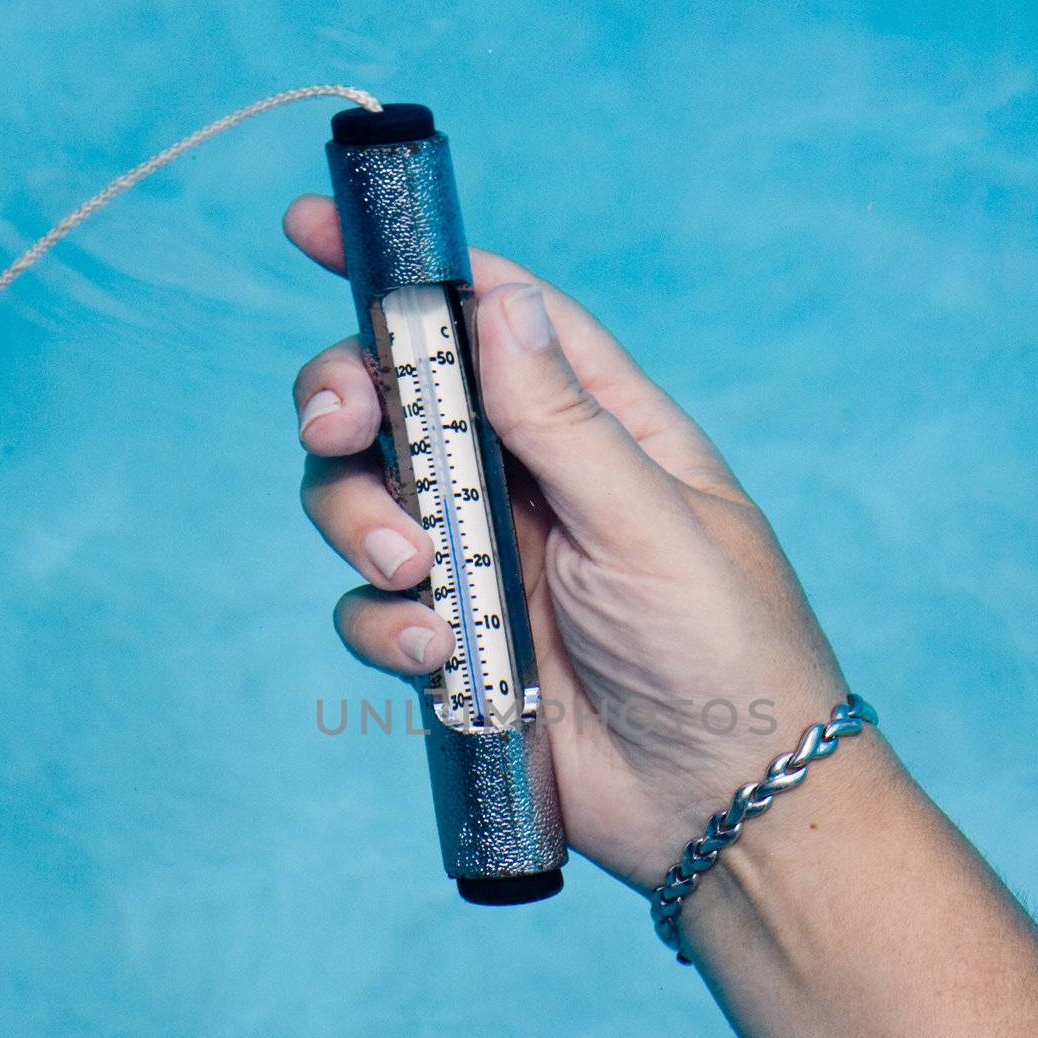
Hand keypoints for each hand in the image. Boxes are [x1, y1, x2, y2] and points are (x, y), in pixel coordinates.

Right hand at [285, 195, 844, 892]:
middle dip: (348, 402)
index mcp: (597, 428)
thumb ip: (564, 420)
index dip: (409, 270)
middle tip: (339, 427)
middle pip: (399, 405)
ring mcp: (488, 565)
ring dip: (361, 524)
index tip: (311, 228)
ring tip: (420, 574)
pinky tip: (440, 658)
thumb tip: (499, 302)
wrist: (721, 808)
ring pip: (365, 504)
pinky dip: (385, 626)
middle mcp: (530, 484)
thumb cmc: (726, 650)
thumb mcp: (651, 521)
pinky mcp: (456, 645)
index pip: (494, 317)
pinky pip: (376, 610)